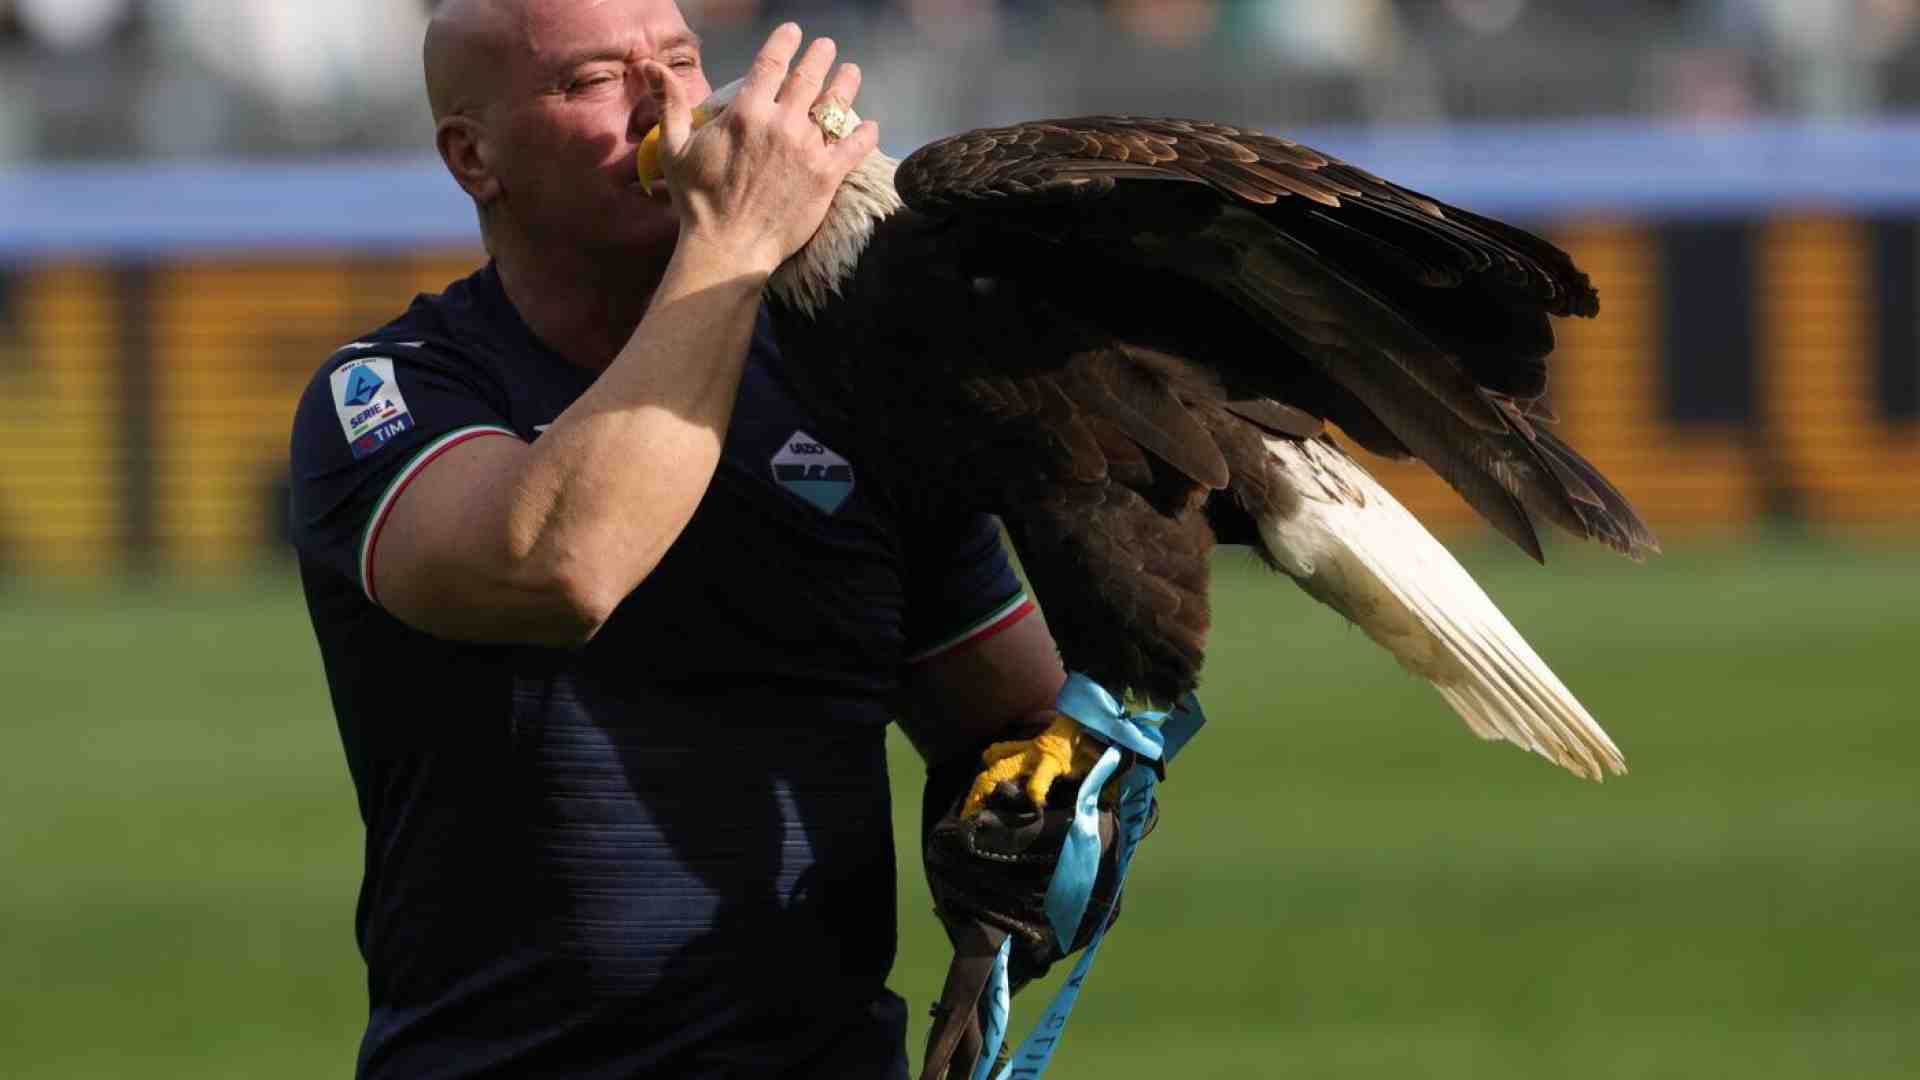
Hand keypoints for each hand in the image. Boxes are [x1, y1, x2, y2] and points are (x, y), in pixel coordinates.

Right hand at [642, 23, 879, 278]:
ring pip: (835, 106)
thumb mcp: (674, 149)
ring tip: (852, 72)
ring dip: (846, 84)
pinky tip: (870, 125)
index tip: (794, 32)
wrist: (728, 246)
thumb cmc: (698, 200)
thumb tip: (650, 66)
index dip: (785, 43)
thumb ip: (671, 104)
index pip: (772, 64)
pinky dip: (865, 133)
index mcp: (746, 112)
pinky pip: (854, 147)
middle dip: (821, 56)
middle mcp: (782, 123)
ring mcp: (808, 149)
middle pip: (809, 78)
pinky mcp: (827, 176)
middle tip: (828, 47)